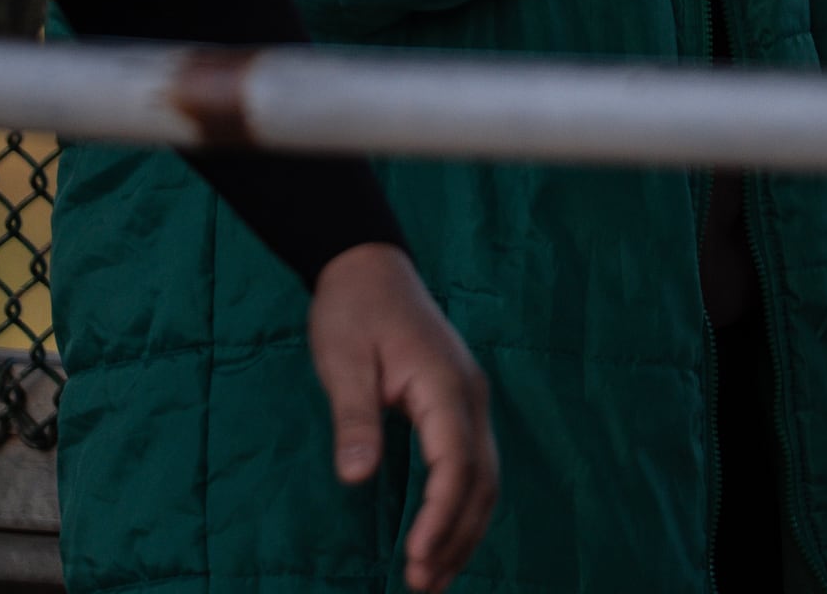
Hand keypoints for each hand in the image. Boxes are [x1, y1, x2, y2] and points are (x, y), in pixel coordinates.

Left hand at [306, 242, 495, 590]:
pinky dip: (462, 507)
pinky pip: (473, 466)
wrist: (369, 265)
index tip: (416, 559)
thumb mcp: (342, 360)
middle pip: (481, 482)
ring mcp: (470, 401)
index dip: (440, 516)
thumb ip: (353, 418)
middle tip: (422, 585)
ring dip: (464, 530)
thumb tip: (355, 477)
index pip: (455, 464)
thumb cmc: (352, 309)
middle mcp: (469, 396)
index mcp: (444, 384)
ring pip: (484, 479)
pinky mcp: (460, 406)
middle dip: (457, 537)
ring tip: (434, 578)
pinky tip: (443, 536)